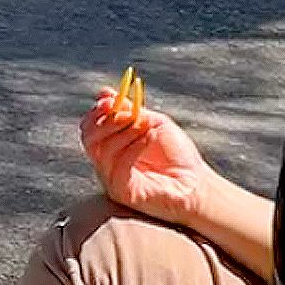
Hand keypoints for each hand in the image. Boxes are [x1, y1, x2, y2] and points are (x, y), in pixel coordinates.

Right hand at [80, 89, 211, 224]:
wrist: (196, 185)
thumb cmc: (177, 155)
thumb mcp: (153, 123)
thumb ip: (129, 110)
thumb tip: (105, 92)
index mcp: (110, 146)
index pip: (89, 127)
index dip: (96, 111)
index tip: (110, 99)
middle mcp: (106, 163)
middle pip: (88, 138)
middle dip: (107, 121)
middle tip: (129, 113)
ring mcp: (111, 178)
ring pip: (102, 149)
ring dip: (125, 131)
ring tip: (146, 126)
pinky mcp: (121, 192)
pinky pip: (118, 166)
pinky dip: (133, 147)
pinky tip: (150, 138)